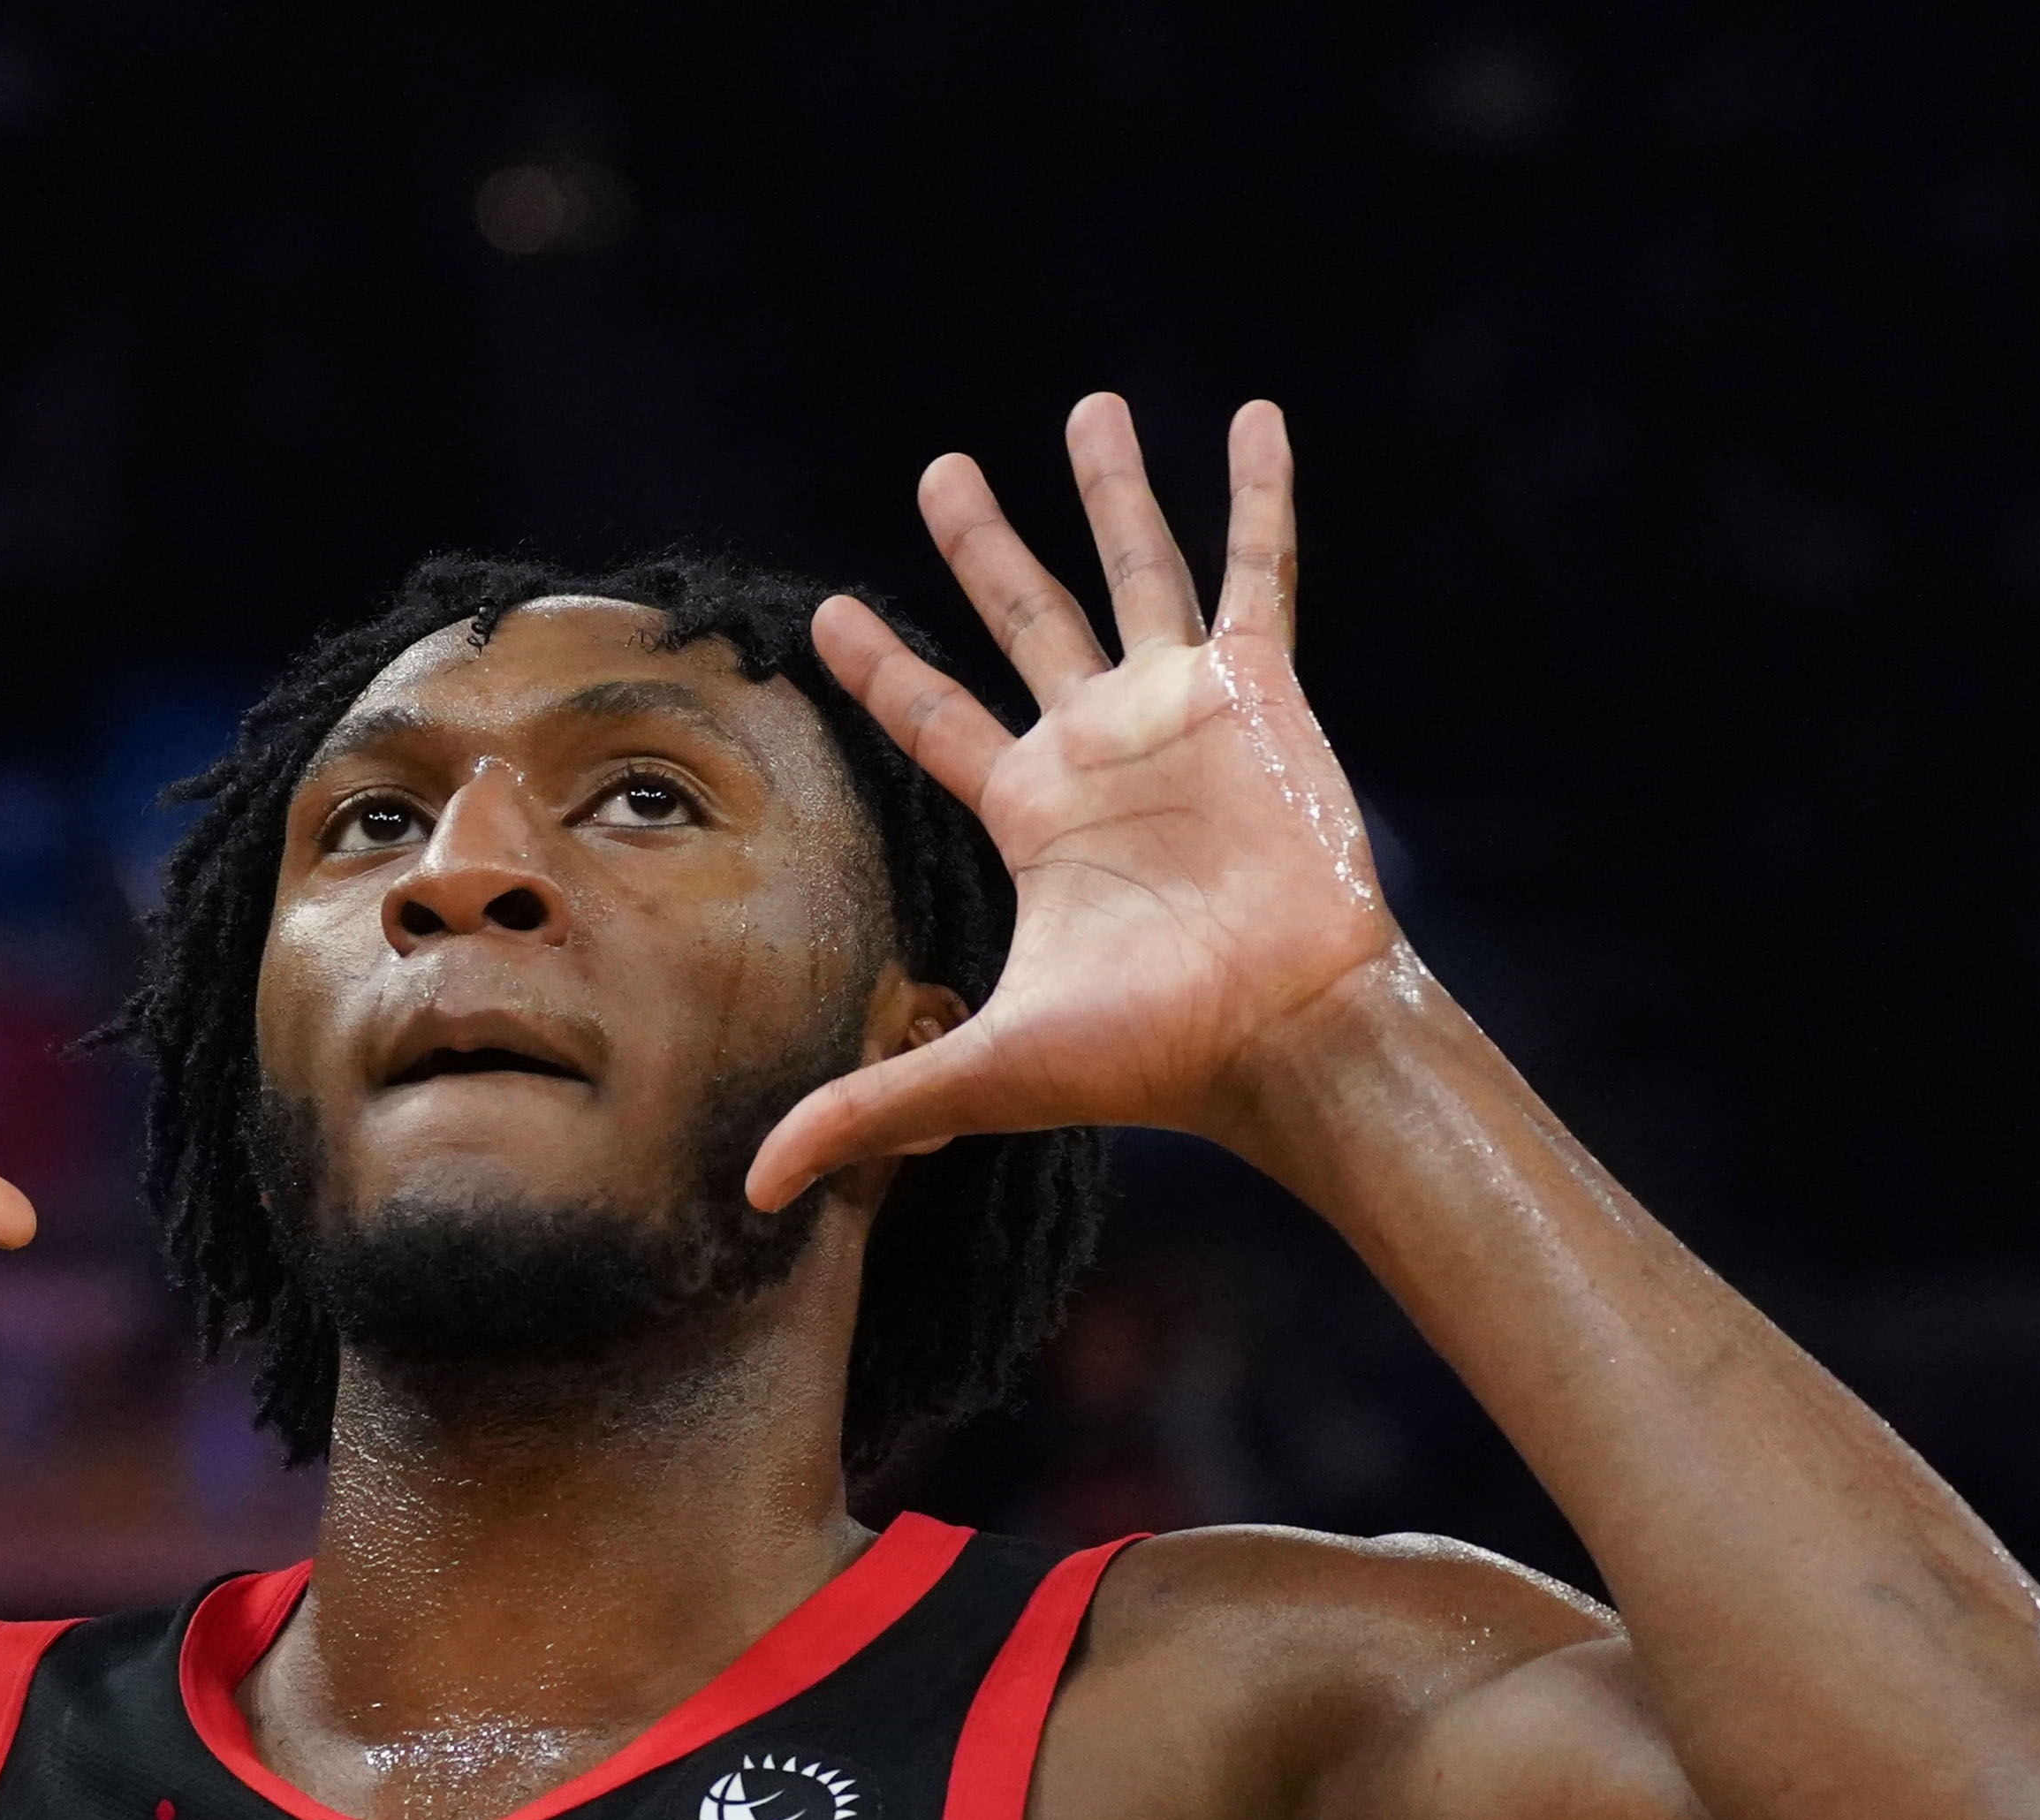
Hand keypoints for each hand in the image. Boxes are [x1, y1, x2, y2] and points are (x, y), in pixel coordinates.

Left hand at [746, 397, 1406, 1209]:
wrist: (1282, 1037)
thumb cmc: (1152, 1058)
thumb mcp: (987, 1073)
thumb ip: (870, 1109)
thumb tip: (757, 1193)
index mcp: (1034, 811)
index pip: (933, 718)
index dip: (880, 667)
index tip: (827, 612)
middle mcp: (1100, 747)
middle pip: (1023, 617)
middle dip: (981, 544)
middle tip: (939, 470)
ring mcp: (1181, 710)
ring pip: (1134, 569)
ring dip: (1113, 489)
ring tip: (1091, 405)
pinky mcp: (1261, 691)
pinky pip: (1259, 570)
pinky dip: (1260, 495)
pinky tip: (1256, 418)